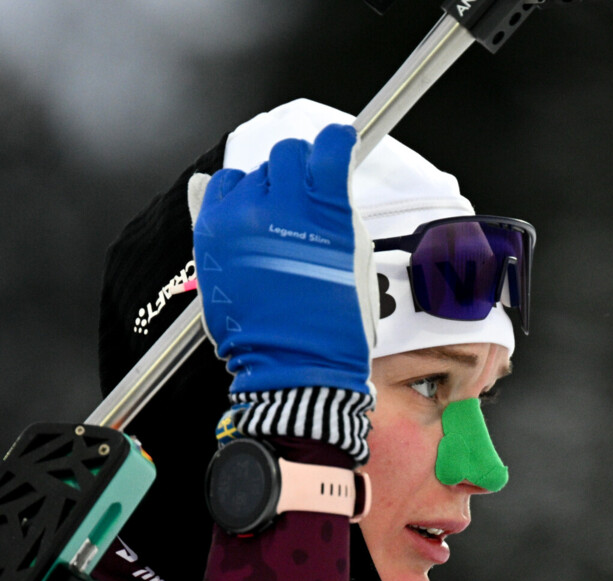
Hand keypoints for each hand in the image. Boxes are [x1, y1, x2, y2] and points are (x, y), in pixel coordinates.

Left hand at [192, 124, 377, 395]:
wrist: (294, 360)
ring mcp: (240, 218)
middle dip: (300, 167)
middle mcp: (281, 207)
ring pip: (253, 172)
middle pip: (288, 153)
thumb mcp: (355, 255)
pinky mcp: (211, 233)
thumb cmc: (333, 320)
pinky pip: (220, 189)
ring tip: (276, 221)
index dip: (338, 142)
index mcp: (326, 212)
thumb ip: (338, 209)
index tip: (340, 145)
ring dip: (267, 187)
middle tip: (306, 193)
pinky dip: (235, 197)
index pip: (331, 146)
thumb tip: (326, 179)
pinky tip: (249, 220)